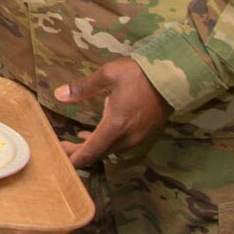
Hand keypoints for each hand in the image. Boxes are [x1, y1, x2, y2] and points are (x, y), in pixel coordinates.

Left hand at [54, 59, 169, 167]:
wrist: (174, 77)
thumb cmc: (139, 74)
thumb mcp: (107, 75)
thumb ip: (82, 88)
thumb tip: (59, 95)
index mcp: (116, 126)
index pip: (90, 151)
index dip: (73, 158)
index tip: (58, 159)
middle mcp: (127, 137)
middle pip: (98, 153)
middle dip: (78, 153)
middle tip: (61, 147)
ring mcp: (138, 137)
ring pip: (109, 149)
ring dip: (92, 147)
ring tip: (74, 139)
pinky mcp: (145, 133)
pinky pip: (119, 144)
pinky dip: (104, 142)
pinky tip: (93, 133)